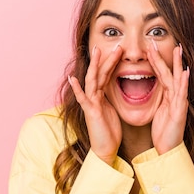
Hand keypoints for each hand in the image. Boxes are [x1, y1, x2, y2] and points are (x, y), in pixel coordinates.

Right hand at [68, 45, 123, 165]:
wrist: (105, 149)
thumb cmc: (110, 132)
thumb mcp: (114, 110)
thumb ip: (112, 98)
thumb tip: (120, 87)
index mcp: (101, 96)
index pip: (106, 75)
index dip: (112, 62)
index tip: (120, 50)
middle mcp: (94, 97)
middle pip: (100, 73)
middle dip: (107, 59)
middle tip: (116, 45)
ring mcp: (91, 104)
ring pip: (92, 81)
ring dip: (95, 66)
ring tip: (97, 51)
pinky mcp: (90, 112)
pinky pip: (83, 98)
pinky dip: (78, 89)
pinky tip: (73, 79)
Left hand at [148, 42, 189, 154]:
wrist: (168, 150)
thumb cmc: (164, 133)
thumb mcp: (158, 112)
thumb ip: (158, 100)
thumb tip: (152, 89)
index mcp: (168, 97)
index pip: (162, 75)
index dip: (156, 61)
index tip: (150, 47)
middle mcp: (176, 98)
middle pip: (170, 73)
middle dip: (166, 57)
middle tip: (162, 40)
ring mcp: (179, 104)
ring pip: (177, 80)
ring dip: (177, 64)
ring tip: (178, 50)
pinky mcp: (180, 112)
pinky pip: (181, 95)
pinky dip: (183, 84)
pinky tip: (184, 73)